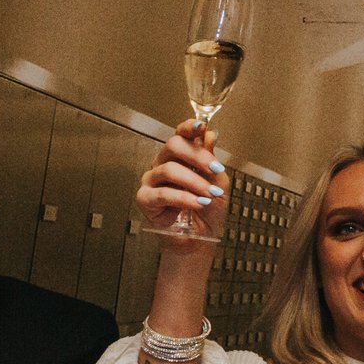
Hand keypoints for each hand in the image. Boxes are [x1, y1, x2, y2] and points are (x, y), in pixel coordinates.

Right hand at [137, 119, 228, 247]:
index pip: (180, 134)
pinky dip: (184, 198)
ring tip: (210, 194)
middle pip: (172, 145)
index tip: (201, 126)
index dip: (188, 127)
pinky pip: (163, 193)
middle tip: (216, 168)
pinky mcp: (145, 198)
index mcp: (180, 156)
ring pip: (169, 169)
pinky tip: (198, 203)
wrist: (200, 237)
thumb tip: (210, 135)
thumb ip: (212, 160)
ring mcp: (152, 180)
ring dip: (194, 181)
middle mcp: (163, 163)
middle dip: (197, 156)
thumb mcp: (218, 183)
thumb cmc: (207, 209)